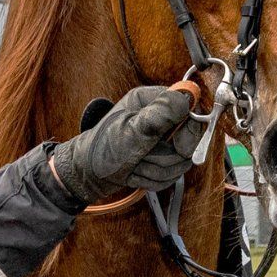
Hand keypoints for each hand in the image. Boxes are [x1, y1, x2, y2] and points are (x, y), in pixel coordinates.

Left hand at [49, 86, 203, 203]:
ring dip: (156, 170)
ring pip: (181, 160)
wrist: (86, 176)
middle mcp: (157, 117)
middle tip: (144, 157)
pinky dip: (154, 179)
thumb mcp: (131, 132)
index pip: (190, 107)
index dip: (190, 129)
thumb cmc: (102, 150)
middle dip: (166, 155)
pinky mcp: (159, 158)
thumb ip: (160, 116)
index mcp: (150, 101)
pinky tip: (136, 174)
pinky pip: (172, 173)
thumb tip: (186, 98)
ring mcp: (160, 139)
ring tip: (134, 166)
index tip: (180, 146)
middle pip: (189, 138)